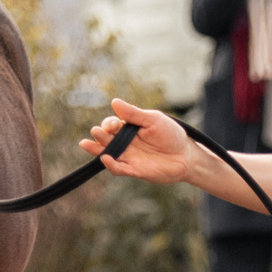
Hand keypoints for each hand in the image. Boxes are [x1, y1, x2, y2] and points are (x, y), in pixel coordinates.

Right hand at [78, 97, 195, 183]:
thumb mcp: (153, 120)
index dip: (109, 124)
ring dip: (96, 149)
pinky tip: (105, 158)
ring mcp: (129, 157)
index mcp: (129, 128)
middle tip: (97, 131)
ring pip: (107, 153)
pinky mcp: (134, 170)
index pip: (113, 125)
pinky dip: (110, 164)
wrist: (185, 155)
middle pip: (107, 139)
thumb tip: (114, 102)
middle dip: (100, 135)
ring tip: (85, 144)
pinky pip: (118, 168)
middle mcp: (126, 143)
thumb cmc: (171, 135)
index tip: (113, 124)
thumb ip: (134, 114)